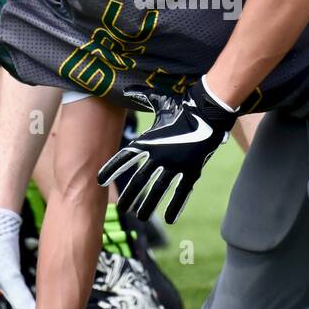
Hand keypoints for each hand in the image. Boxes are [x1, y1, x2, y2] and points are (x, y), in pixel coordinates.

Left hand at [96, 81, 235, 223]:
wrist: (208, 111)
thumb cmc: (182, 107)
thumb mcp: (160, 103)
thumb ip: (142, 97)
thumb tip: (128, 88)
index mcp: (149, 141)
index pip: (125, 158)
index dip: (111, 169)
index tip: (99, 180)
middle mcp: (159, 155)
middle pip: (139, 180)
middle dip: (130, 196)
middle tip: (122, 208)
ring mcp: (176, 165)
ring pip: (159, 190)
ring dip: (149, 205)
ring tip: (140, 216)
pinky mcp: (192, 170)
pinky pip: (182, 192)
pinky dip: (176, 206)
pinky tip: (170, 219)